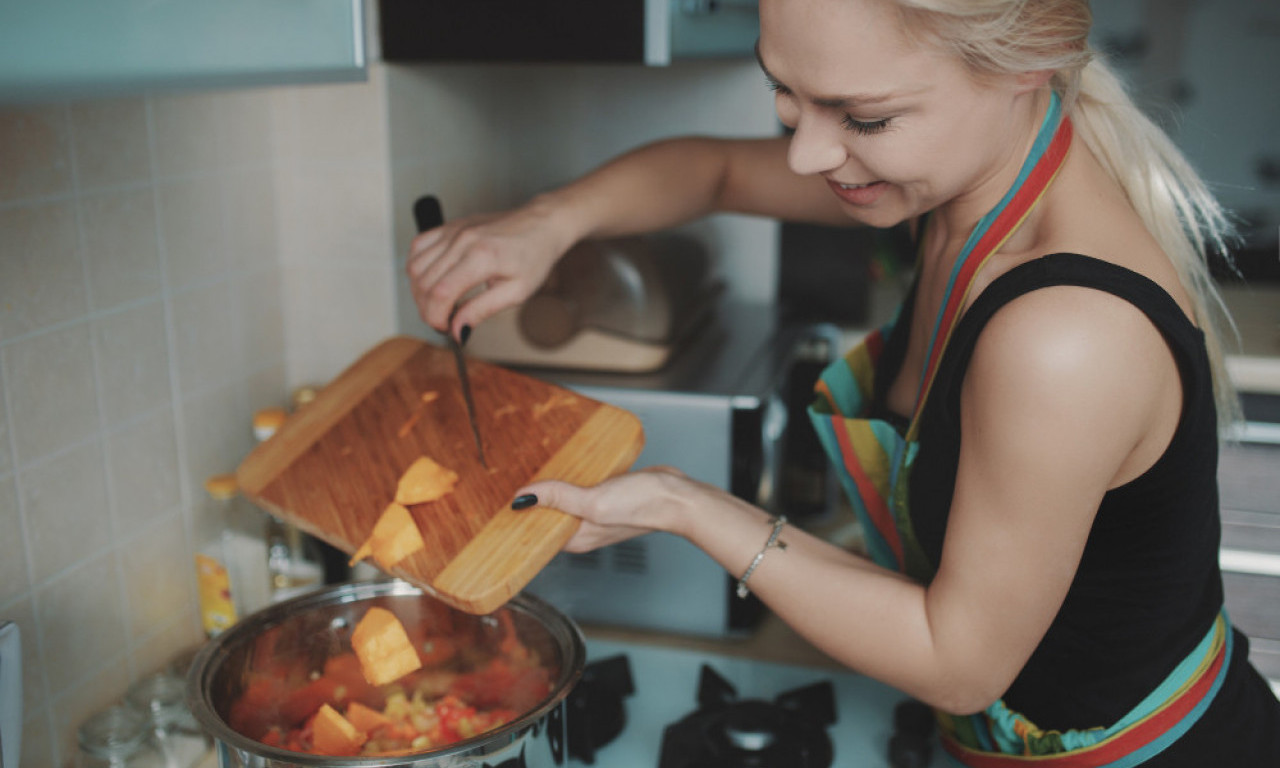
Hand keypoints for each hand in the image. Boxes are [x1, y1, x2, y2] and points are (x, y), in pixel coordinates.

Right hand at [405, 199, 576, 337]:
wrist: (542, 224)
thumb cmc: (535, 255)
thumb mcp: (517, 292)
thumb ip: (482, 311)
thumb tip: (458, 331)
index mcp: (482, 257)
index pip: (441, 293)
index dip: (435, 317)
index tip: (446, 328)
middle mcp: (463, 241)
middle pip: (424, 283)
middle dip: (428, 310)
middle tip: (445, 321)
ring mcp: (453, 231)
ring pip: (415, 266)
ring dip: (419, 292)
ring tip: (439, 304)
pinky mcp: (450, 227)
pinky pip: (418, 247)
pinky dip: (417, 268)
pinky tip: (431, 280)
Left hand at [514, 467, 708, 552]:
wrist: (678, 496)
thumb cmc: (643, 506)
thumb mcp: (594, 502)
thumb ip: (560, 498)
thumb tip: (524, 497)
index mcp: (576, 538)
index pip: (537, 531)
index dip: (519, 517)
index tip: (499, 503)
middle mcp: (584, 528)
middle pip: (548, 514)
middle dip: (532, 499)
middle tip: (509, 479)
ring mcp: (596, 512)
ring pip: (564, 499)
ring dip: (552, 486)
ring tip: (530, 469)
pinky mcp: (608, 495)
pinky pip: (581, 487)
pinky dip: (572, 477)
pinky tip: (566, 463)